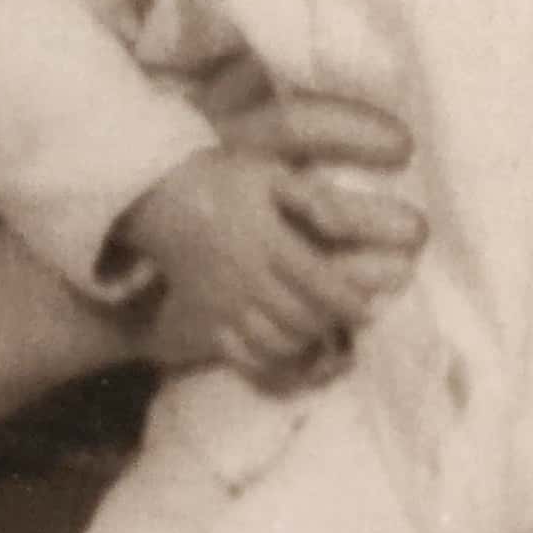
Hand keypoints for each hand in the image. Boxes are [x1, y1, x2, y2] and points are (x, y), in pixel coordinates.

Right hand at [121, 148, 366, 387]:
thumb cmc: (228, 182)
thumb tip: (342, 227)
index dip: (350, 303)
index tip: (367, 309)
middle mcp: (246, 276)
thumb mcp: (273, 173)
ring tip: (318, 329)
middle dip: (331, 324)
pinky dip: (270, 360)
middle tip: (345, 319)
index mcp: (267, 240)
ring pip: (275, 342)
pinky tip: (285, 346)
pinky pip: (242, 355)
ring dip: (305, 342)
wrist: (164, 197)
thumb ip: (313, 197)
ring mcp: (223, 302)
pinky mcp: (207, 318)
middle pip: (301, 318)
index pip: (319, 283)